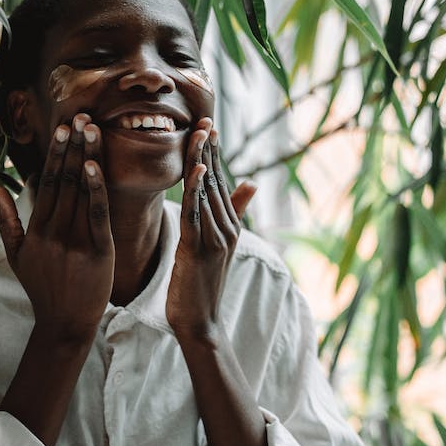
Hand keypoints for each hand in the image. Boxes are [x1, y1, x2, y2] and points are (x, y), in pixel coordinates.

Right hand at [0, 113, 114, 342]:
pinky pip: (97, 214)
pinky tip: (96, 165)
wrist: (64, 324)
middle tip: (79, 116)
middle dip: (72, 147)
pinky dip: (96, 188)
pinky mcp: (98, 251)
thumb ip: (6, 221)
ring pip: (80, 191)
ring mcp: (75, 241)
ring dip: (87, 156)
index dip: (56, 154)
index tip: (62, 129)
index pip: (47, 183)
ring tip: (92, 128)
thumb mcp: (17, 256)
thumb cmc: (42, 289)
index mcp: (35, 230)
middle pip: (64, 180)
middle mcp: (53, 231)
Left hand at [167, 118, 255, 340]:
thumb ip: (233, 215)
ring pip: (207, 193)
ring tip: (198, 134)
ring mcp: (215, 239)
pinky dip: (195, 190)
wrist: (200, 324)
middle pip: (216, 183)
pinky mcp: (200, 250)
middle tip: (205, 121)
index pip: (220, 184)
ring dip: (202, 162)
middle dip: (209, 151)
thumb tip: (251, 183)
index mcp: (230, 227)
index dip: (214, 155)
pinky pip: (196, 214)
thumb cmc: (201, 287)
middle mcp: (226, 229)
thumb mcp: (219, 247)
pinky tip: (194, 170)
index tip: (208, 127)